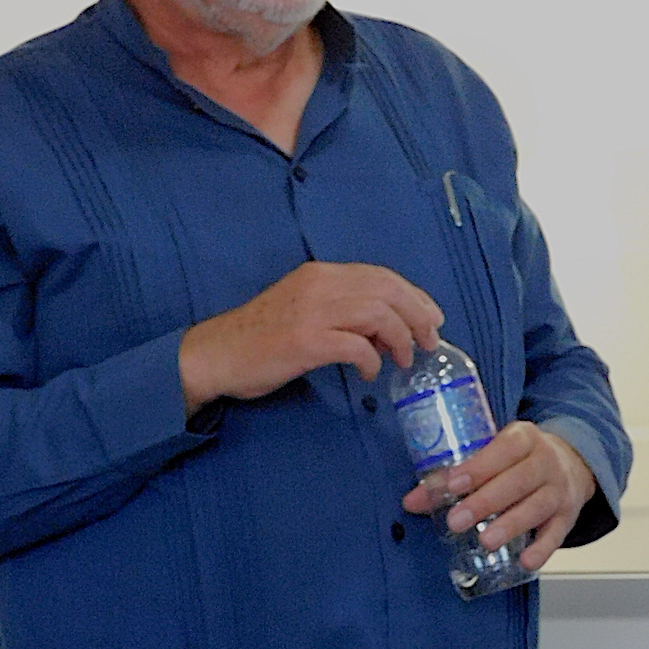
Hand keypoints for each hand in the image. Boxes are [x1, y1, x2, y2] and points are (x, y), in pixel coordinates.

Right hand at [179, 261, 443, 412]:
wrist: (216, 353)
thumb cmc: (261, 336)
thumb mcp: (304, 308)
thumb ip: (342, 309)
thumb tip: (387, 327)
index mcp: (320, 274)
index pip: (381, 276)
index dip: (414, 296)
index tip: (431, 318)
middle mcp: (318, 285)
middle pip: (387, 290)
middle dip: (418, 315)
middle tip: (429, 341)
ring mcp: (311, 312)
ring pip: (378, 314)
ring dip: (400, 338)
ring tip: (403, 360)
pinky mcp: (304, 342)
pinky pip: (356, 347)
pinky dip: (372, 360)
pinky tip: (370, 374)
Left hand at [401, 422, 596, 570]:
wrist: (571, 462)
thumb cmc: (518, 458)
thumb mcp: (493, 453)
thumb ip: (454, 474)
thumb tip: (411, 502)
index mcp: (524, 438)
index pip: (504, 448)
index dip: (480, 466)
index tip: (454, 484)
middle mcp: (545, 461)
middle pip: (518, 480)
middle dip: (486, 501)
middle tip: (457, 521)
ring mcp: (559, 489)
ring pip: (537, 507)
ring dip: (511, 525)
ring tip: (486, 542)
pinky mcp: (569, 515)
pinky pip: (558, 533)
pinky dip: (543, 549)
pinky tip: (525, 561)